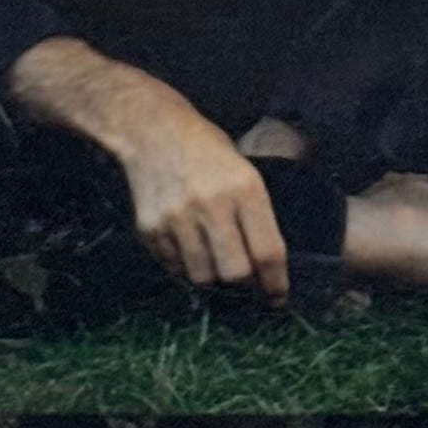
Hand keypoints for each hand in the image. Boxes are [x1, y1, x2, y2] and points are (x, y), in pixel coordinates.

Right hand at [116, 106, 292, 303]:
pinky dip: (186, 267)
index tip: (277, 297)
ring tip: (216, 263)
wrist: (152, 130)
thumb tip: (273, 263)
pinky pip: (174, 267)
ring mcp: (177, 218)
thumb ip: (259, 212)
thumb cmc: (207, 150)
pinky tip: (190, 249)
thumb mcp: (245, 167)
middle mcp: (211, 204)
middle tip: (246, 281)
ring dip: (213, 278)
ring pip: (203, 277)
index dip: (276, 283)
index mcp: (244, 187)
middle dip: (244, 285)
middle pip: (235, 274)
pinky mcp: (150, 228)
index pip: (267, 252)